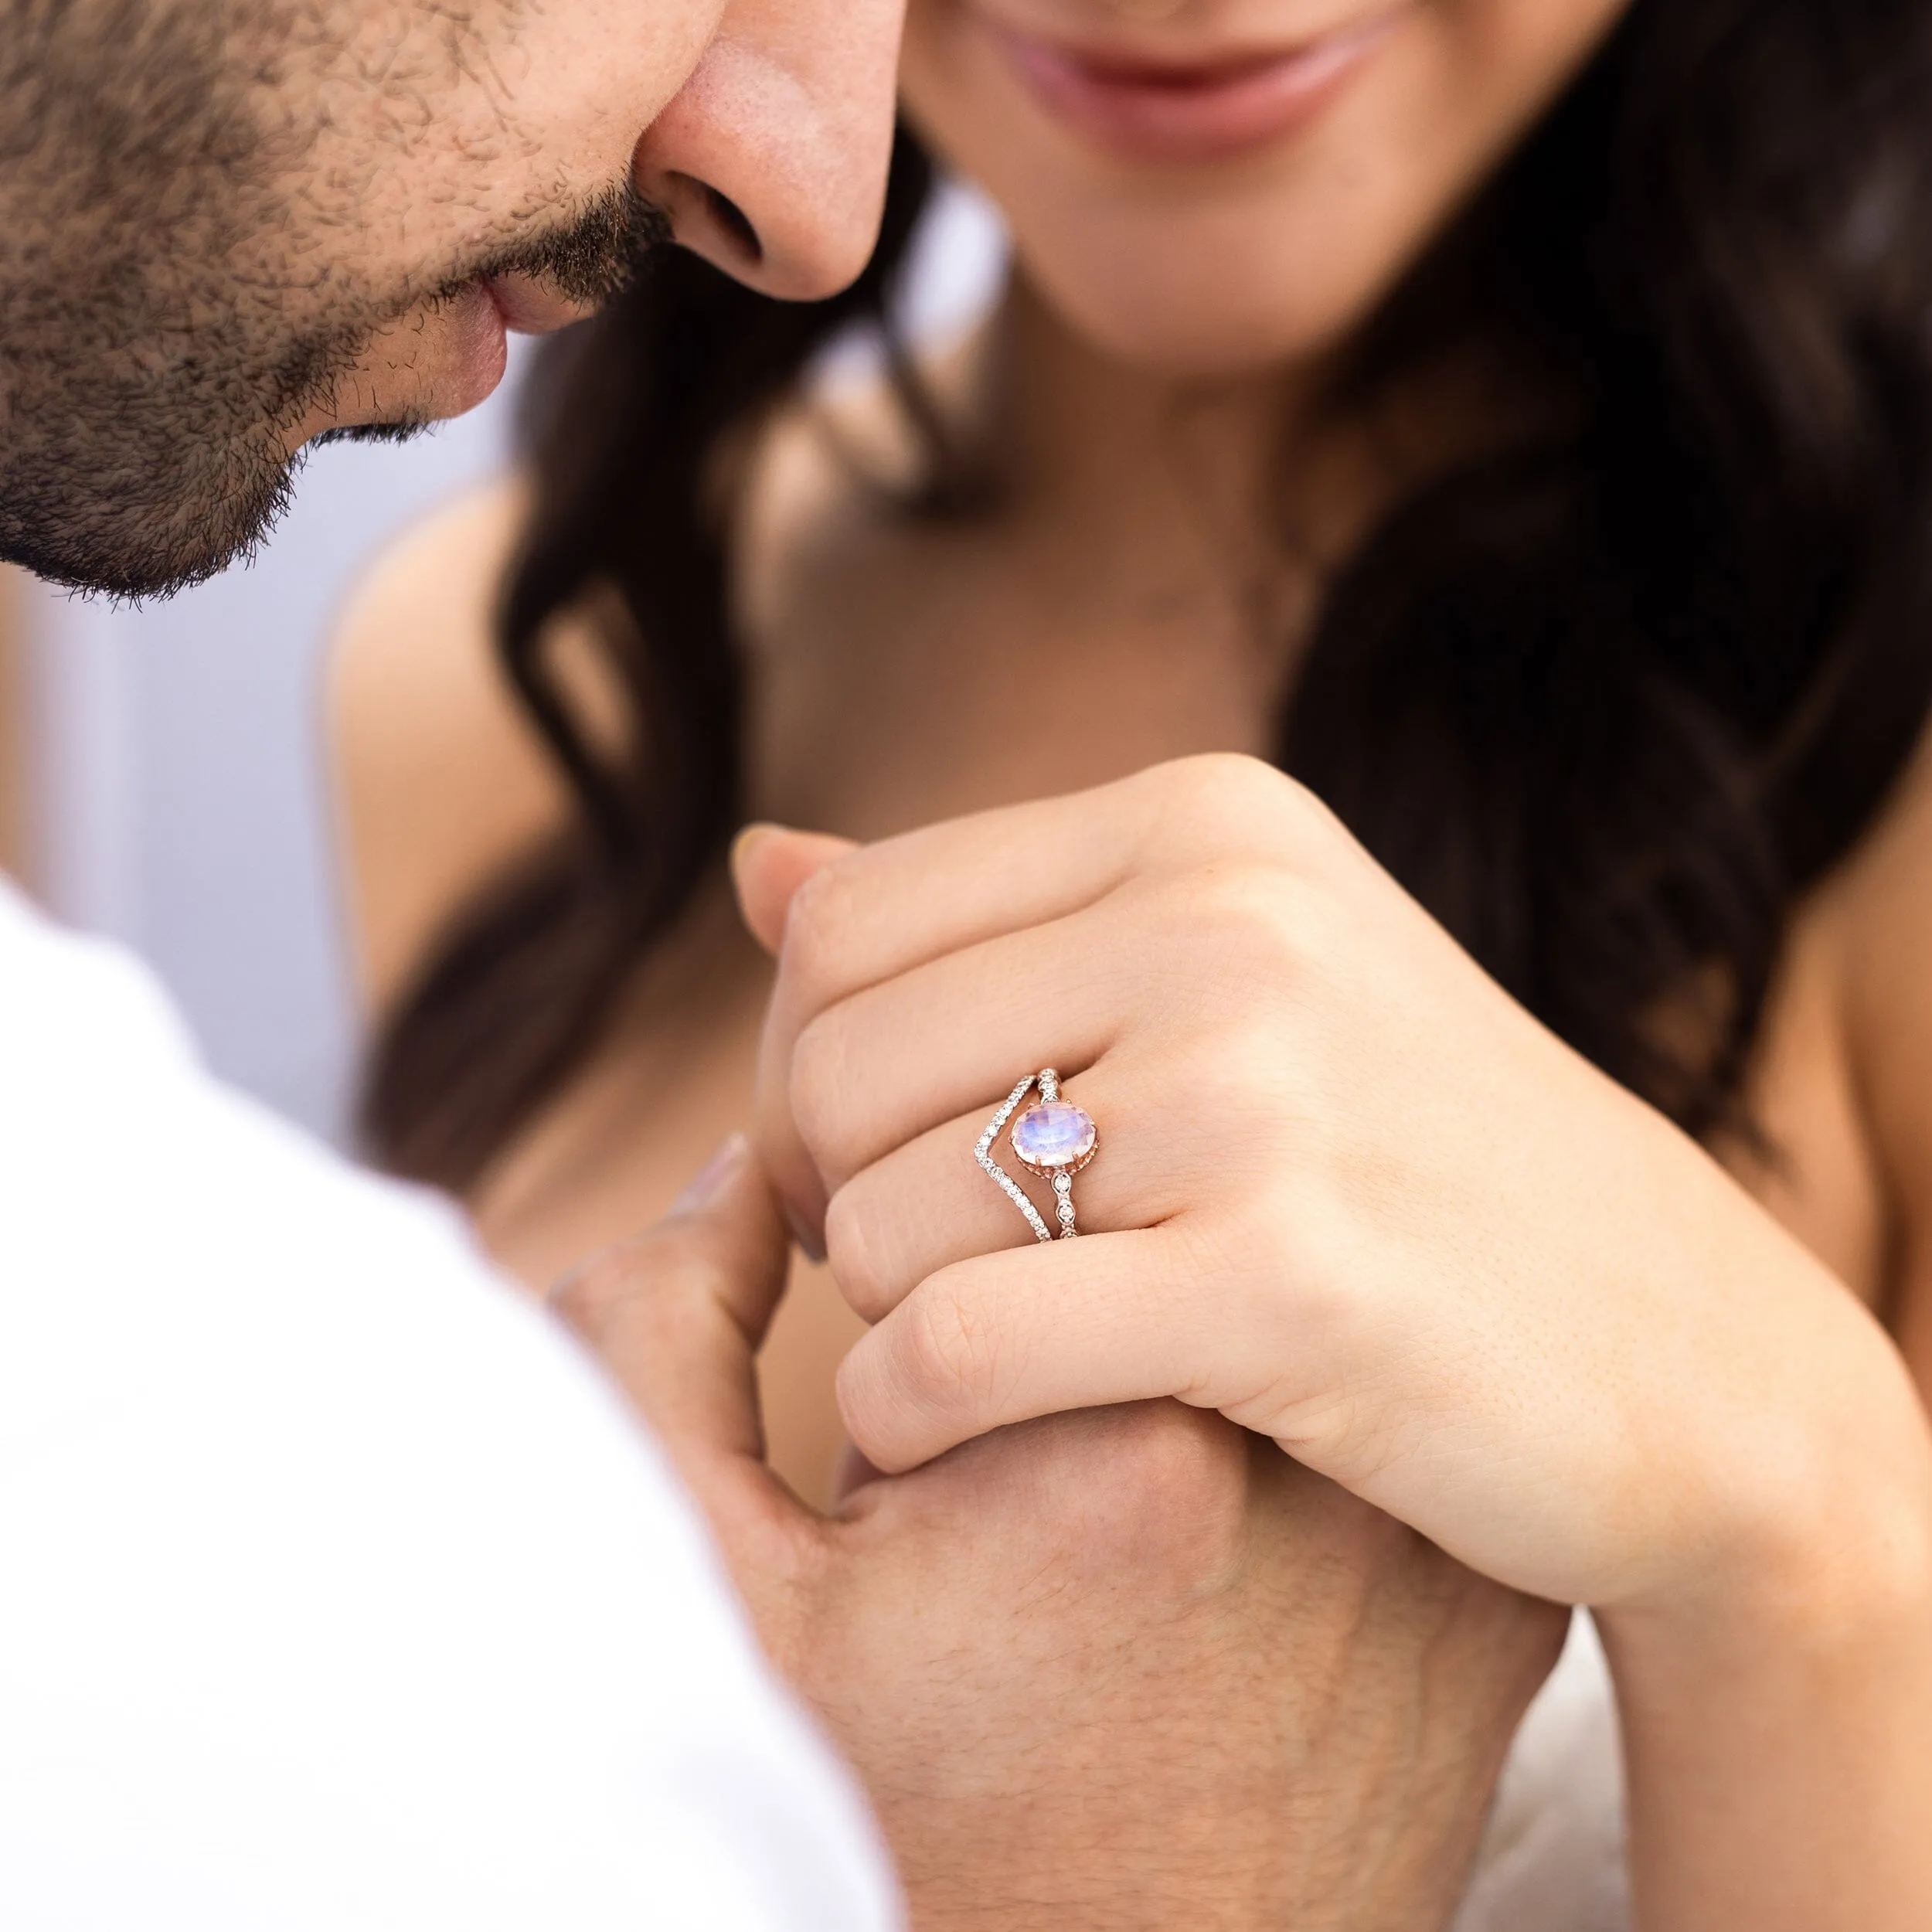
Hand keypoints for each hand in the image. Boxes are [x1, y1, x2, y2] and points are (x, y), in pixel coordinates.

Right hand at [551, 1138, 1565, 1931]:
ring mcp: (1425, 1552)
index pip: (1029, 1187)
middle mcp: (1310, 1482)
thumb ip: (663, 1340)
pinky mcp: (1492, 1620)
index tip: (925, 1354)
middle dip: (1076, 1278)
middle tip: (1022, 1433)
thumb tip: (747, 1160)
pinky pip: (1381, 1423)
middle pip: (1173, 1242)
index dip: (945, 1239)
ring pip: (1282, 1315)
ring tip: (1120, 1491)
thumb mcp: (709, 1600)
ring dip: (1196, 1338)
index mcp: (1107, 1444)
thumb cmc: (890, 1827)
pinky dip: (1302, 1428)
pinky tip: (1227, 1537)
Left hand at [738, 755, 1931, 1618]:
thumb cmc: (1415, 1164)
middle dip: (831, 1196)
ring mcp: (1262, 1094)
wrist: (1687, 1350)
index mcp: (1201, 826)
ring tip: (994, 1340)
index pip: (843, 925)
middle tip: (917, 1271)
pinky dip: (907, 1411)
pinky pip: (953, 1350)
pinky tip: (954, 1429)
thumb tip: (752, 865)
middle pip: (830, 1064)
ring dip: (889, 1314)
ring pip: (877, 1215)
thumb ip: (986, 922)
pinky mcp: (1288, 1280)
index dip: (802, 1062)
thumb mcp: (1227, 980)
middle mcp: (1225, 924)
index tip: (874, 1159)